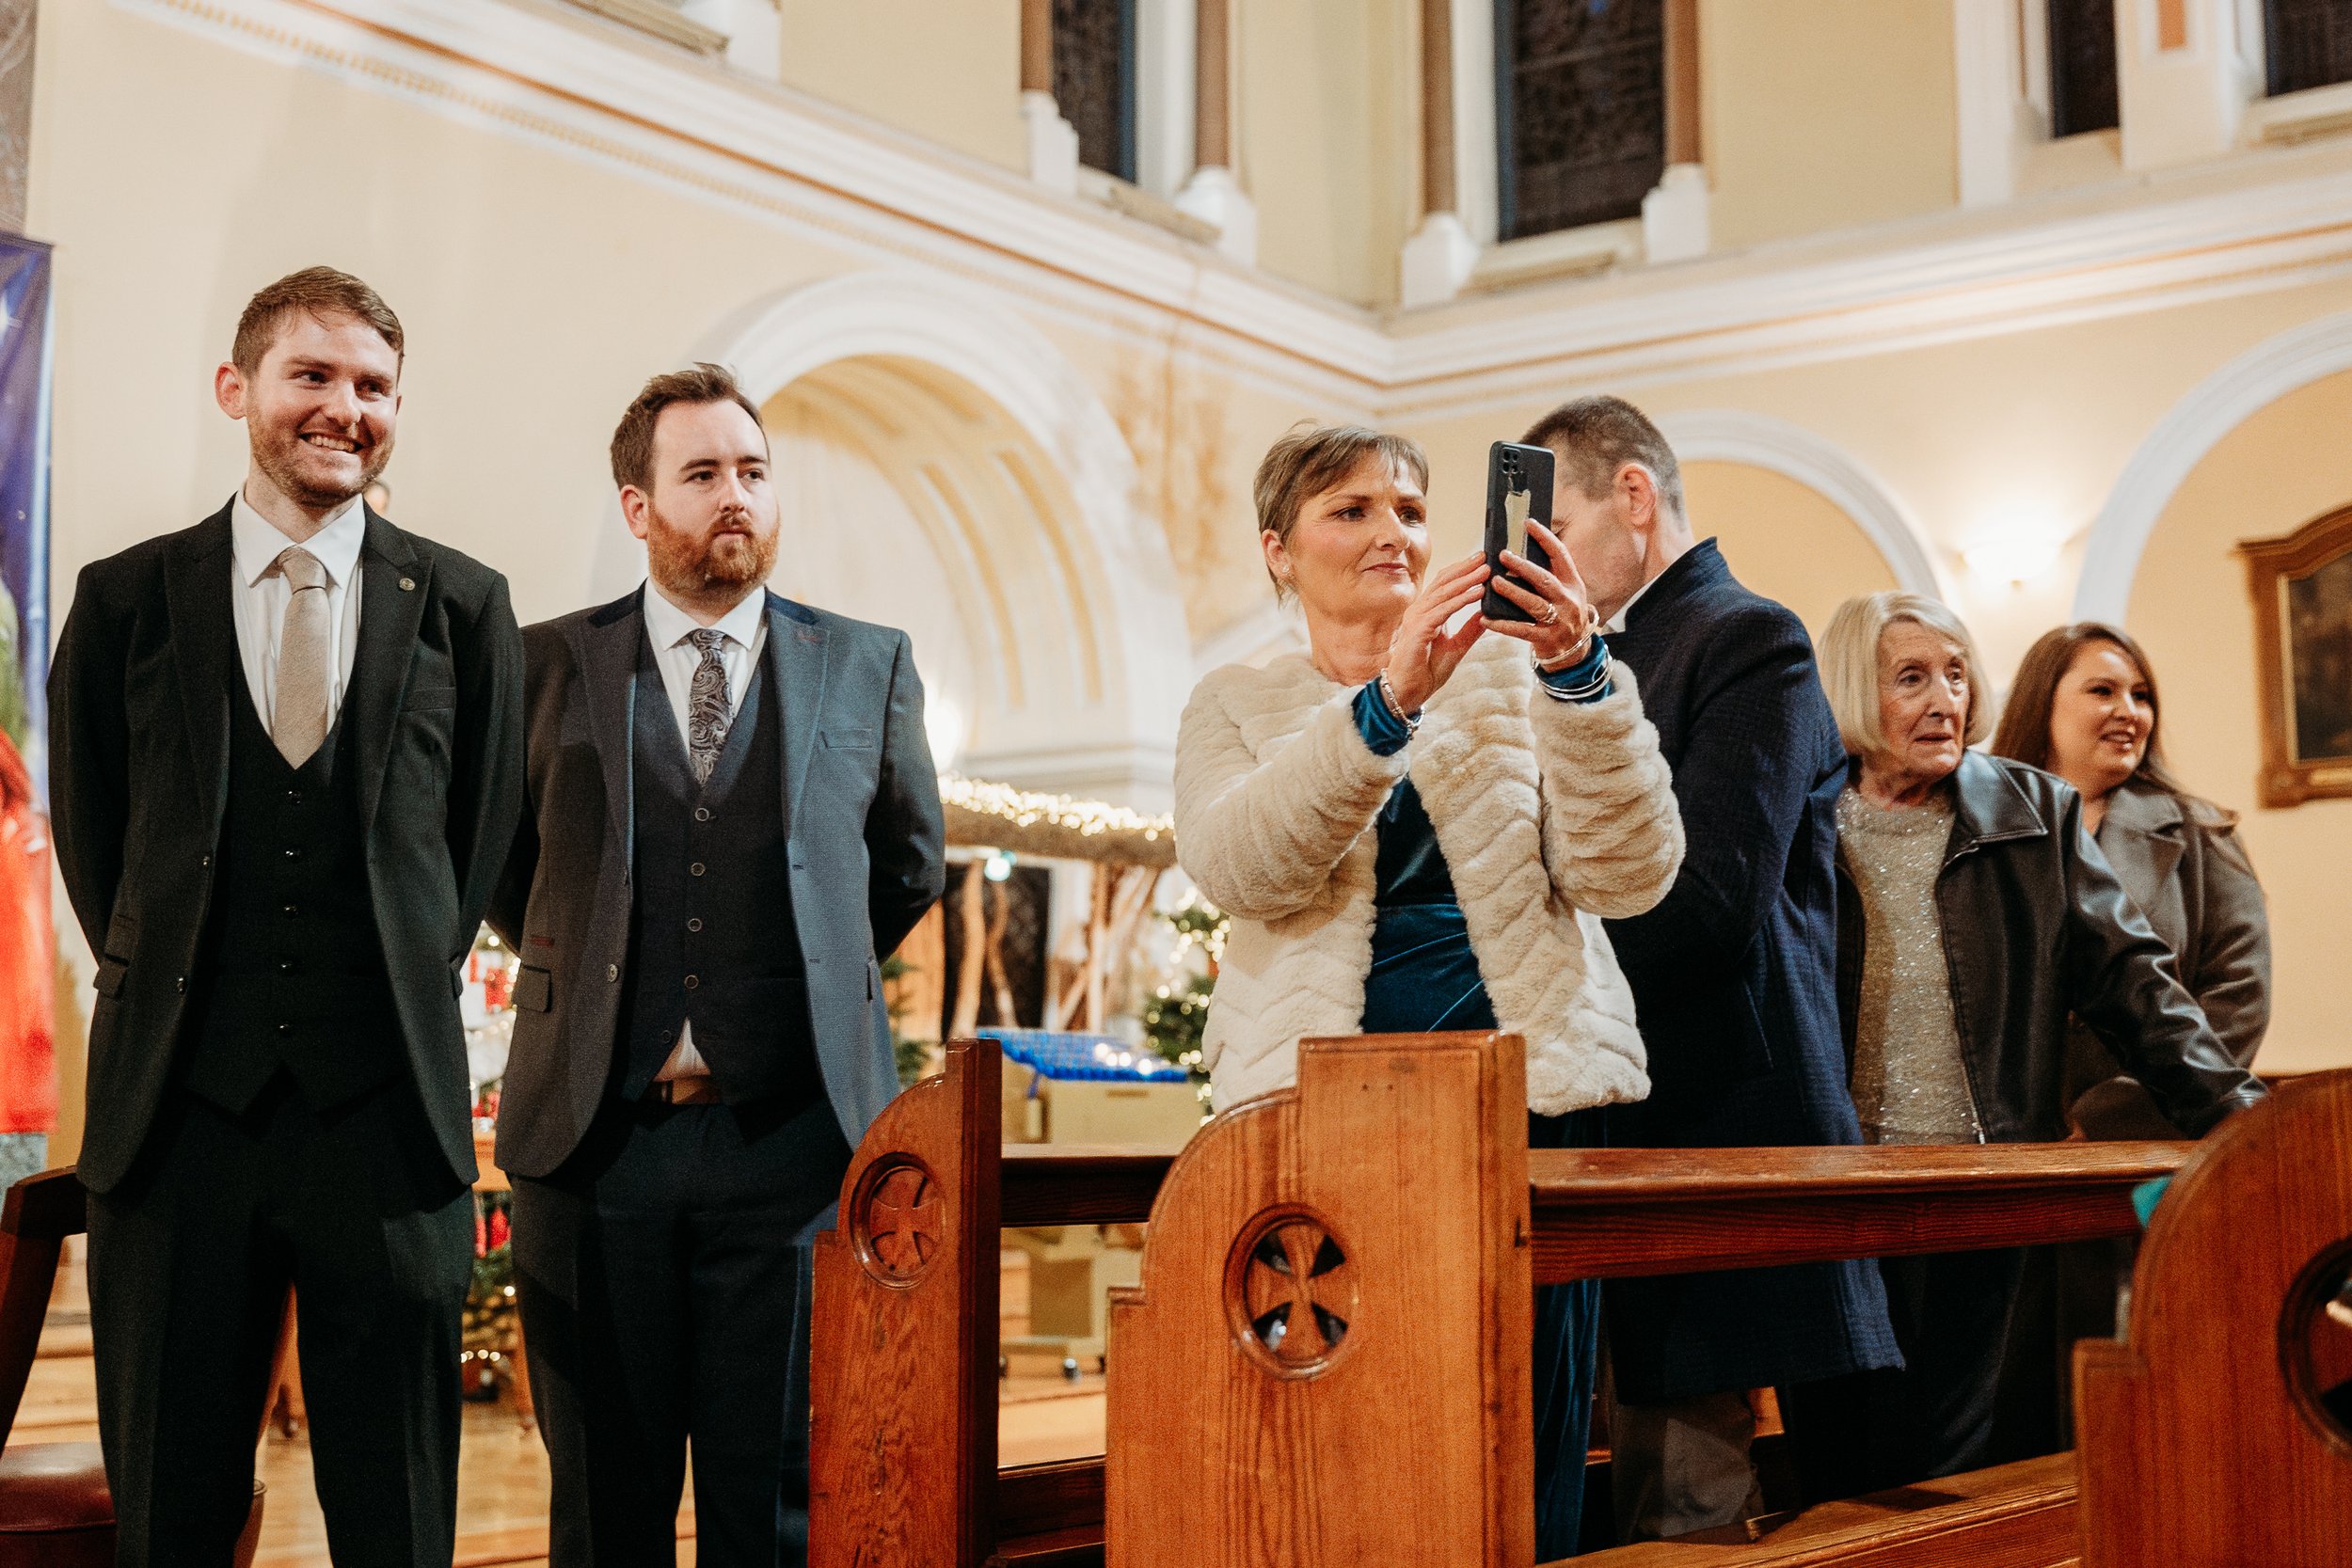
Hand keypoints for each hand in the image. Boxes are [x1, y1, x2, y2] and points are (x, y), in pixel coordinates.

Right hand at [1382, 552, 1489, 712]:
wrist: (1408, 692)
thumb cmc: (1426, 672)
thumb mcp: (1456, 647)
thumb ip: (1470, 630)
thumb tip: (1487, 614)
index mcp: (1426, 613)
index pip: (1445, 584)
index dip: (1462, 571)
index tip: (1482, 561)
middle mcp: (1419, 611)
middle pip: (1444, 582)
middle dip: (1466, 568)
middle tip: (1486, 557)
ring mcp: (1416, 619)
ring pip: (1444, 593)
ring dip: (1467, 580)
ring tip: (1486, 571)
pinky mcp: (1418, 630)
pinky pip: (1443, 610)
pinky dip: (1461, 600)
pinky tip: (1477, 593)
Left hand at [1487, 520, 1597, 665]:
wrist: (1574, 652)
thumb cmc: (1563, 614)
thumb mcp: (1565, 592)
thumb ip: (1549, 574)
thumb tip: (1520, 550)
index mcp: (1573, 583)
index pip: (1560, 555)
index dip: (1545, 538)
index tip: (1527, 523)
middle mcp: (1568, 600)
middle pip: (1545, 579)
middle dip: (1523, 567)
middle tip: (1502, 555)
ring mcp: (1558, 621)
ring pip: (1533, 604)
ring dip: (1513, 592)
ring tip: (1494, 582)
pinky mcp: (1546, 639)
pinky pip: (1521, 630)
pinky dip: (1502, 625)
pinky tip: (1485, 618)